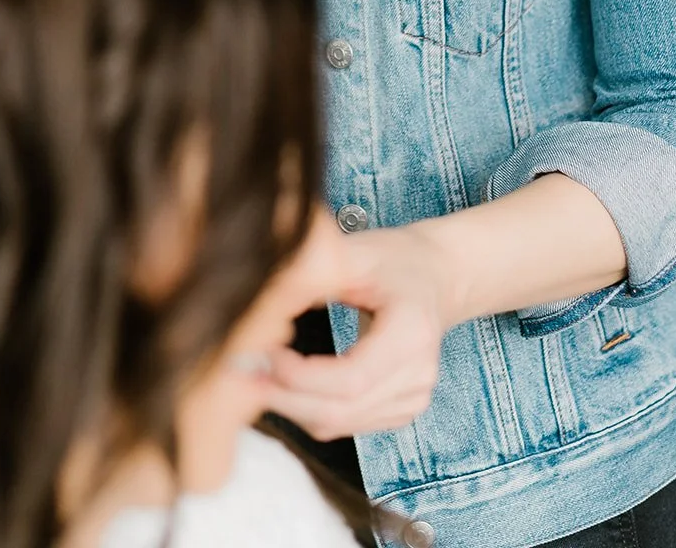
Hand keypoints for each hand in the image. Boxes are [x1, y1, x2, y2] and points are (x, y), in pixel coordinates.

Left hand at [262, 221, 447, 440]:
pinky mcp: (399, 411)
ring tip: (250, 372)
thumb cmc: (395, 258)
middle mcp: (418, 376)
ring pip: (336, 423)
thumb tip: (261, 294)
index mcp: (412, 334)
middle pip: (339, 411)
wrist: (437, 276)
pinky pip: (343, 425)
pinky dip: (306, 408)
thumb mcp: (356, 251)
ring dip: (288, 404)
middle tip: (238, 368)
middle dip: (282, 395)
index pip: (350, 379)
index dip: (299, 376)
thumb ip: (314, 270)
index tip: (259, 350)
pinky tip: (280, 382)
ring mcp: (412, 400)